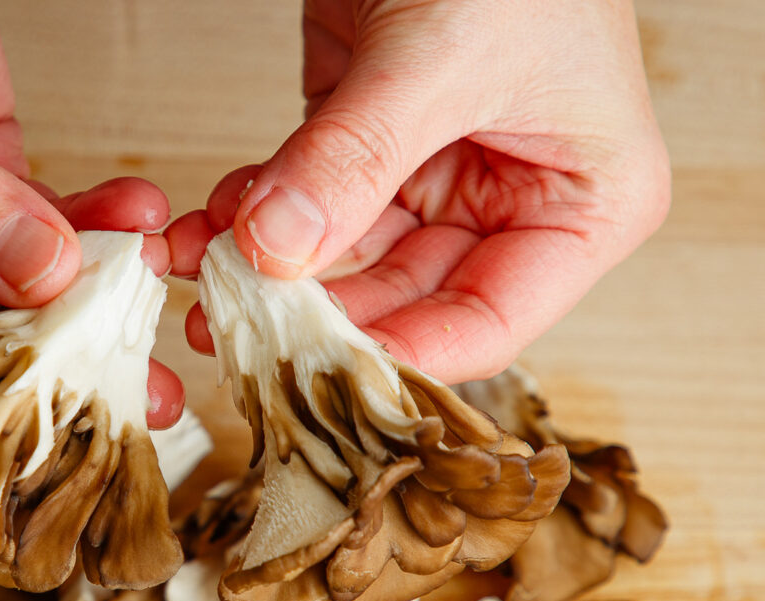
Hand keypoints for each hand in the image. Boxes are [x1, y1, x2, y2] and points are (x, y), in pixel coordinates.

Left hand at [168, 0, 669, 383]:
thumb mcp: (446, 52)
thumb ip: (361, 156)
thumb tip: (278, 250)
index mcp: (580, 206)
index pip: (484, 325)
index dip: (397, 356)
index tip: (312, 368)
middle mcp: (508, 202)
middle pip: (401, 299)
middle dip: (311, 315)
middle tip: (232, 330)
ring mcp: (431, 174)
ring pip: (340, 258)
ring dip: (265, 271)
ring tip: (200, 278)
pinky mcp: (364, 141)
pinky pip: (303, 203)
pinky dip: (250, 215)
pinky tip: (205, 228)